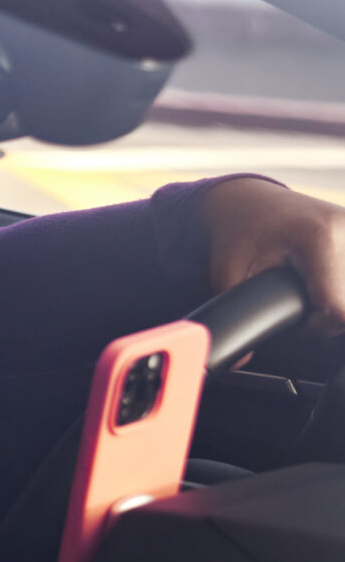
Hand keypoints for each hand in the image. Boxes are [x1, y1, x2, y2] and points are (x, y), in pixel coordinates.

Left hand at [199, 176, 344, 335]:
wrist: (247, 201)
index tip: (294, 323)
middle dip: (324, 316)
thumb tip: (237, 359)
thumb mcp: (228, 274)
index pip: (338, 308)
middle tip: (294, 305)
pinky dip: (338, 289)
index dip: (315, 327)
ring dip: (334, 301)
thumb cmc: (237, 233)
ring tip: (306, 290)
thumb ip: (238, 315)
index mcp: (319, 237)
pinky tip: (320, 284)